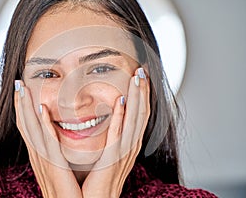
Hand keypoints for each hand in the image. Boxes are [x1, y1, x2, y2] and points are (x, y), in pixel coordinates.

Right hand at [14, 80, 81, 197]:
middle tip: (17, 84)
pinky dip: (43, 124)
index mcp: (40, 156)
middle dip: (20, 104)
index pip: (28, 128)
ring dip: (26, 108)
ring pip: (31, 129)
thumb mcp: (58, 167)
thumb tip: (56, 137)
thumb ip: (55, 153)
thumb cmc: (68, 190)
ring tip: (22, 89)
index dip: (22, 110)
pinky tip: (41, 109)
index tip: (22, 92)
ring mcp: (44, 160)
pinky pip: (47, 141)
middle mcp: (38, 156)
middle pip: (25, 125)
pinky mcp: (55, 165)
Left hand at [82, 68, 149, 196]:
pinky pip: (119, 133)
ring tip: (137, 77)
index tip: (141, 76)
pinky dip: (121, 116)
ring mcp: (125, 151)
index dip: (143, 94)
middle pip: (142, 112)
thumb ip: (115, 135)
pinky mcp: (113, 157)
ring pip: (135, 119)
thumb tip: (115, 116)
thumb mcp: (111, 152)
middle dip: (143, 90)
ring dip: (137, 97)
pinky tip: (122, 100)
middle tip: (142, 69)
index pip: (140, 114)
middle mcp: (131, 145)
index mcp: (130, 142)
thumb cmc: (102, 176)